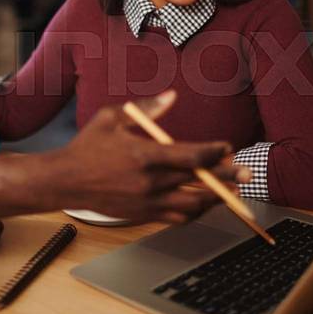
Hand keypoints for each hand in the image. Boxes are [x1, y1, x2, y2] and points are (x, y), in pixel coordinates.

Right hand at [57, 91, 251, 223]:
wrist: (66, 181)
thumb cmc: (88, 146)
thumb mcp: (112, 117)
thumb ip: (147, 109)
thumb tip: (172, 96)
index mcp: (144, 154)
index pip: (191, 155)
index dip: (214, 151)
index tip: (227, 147)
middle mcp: (149, 181)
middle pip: (199, 181)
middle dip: (227, 176)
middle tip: (246, 173)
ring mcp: (147, 202)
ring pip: (193, 204)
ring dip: (215, 198)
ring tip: (231, 191)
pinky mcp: (143, 215)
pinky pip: (178, 218)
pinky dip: (195, 211)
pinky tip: (203, 203)